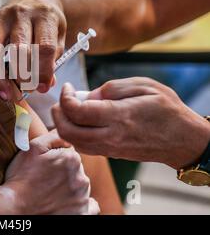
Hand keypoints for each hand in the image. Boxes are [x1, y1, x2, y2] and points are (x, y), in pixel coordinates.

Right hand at [0, 0, 65, 99]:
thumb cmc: (48, 22)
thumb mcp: (59, 36)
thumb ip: (53, 60)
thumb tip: (44, 84)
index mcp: (44, 16)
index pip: (44, 47)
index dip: (43, 71)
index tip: (42, 87)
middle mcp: (21, 14)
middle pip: (18, 49)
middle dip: (21, 76)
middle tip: (23, 93)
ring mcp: (0, 17)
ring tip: (5, 92)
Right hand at [0, 131, 99, 214]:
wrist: (16, 208)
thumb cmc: (21, 177)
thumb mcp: (32, 148)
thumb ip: (53, 136)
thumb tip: (64, 130)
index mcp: (72, 159)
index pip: (69, 152)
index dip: (55, 157)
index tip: (44, 164)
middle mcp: (82, 178)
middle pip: (76, 169)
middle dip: (64, 171)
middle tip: (45, 178)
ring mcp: (82, 198)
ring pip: (81, 186)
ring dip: (70, 186)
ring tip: (51, 190)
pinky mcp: (81, 213)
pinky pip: (91, 206)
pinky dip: (82, 203)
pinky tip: (69, 202)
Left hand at [52, 78, 209, 169]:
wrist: (184, 140)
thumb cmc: (167, 110)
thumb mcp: (144, 86)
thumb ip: (113, 87)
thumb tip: (88, 94)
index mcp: (119, 116)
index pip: (77, 111)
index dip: (65, 97)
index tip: (67, 87)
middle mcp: (111, 136)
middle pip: (68, 131)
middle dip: (57, 114)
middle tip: (61, 100)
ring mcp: (110, 148)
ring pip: (73, 142)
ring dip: (63, 126)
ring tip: (67, 109)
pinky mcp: (111, 154)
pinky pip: (83, 147)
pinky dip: (73, 135)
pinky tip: (79, 121)